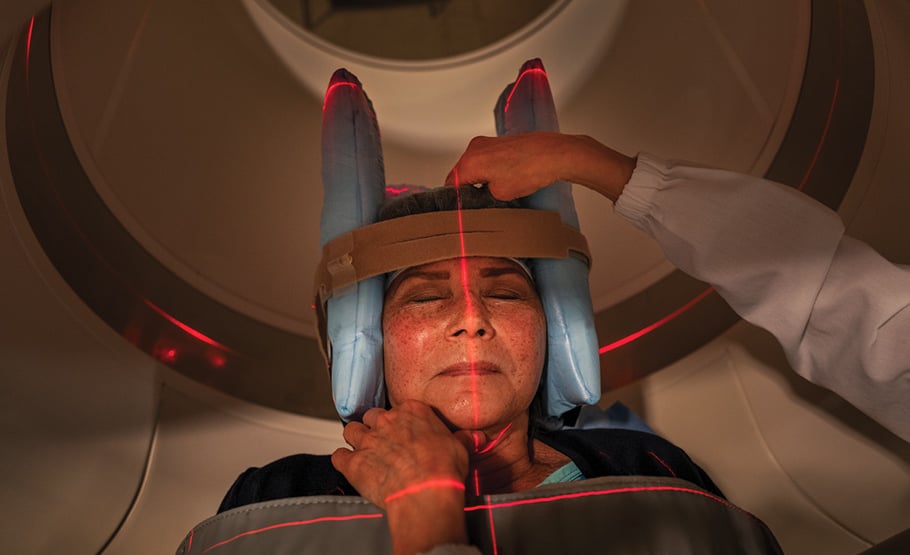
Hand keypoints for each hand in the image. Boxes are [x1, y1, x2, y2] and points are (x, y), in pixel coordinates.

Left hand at [331, 400, 470, 507]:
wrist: (425, 490)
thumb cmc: (443, 468)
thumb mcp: (460, 448)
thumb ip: (463, 439)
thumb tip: (475, 437)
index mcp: (412, 411)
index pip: (400, 409)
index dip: (400, 421)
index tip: (405, 431)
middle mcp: (386, 421)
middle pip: (372, 416)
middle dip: (375, 427)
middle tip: (383, 441)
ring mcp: (367, 441)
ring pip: (351, 430)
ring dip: (355, 439)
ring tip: (363, 450)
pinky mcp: (353, 463)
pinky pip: (338, 456)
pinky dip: (342, 460)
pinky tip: (348, 465)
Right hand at [445, 132, 568, 199]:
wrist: (553, 154)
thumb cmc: (530, 170)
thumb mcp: (499, 194)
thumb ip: (481, 196)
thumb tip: (479, 197)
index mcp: (469, 161)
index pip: (451, 184)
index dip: (456, 199)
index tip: (461, 208)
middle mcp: (475, 148)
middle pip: (461, 173)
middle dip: (467, 189)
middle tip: (477, 204)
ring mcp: (487, 143)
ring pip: (474, 166)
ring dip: (479, 179)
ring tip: (494, 193)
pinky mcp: (499, 142)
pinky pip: (486, 159)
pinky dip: (489, 170)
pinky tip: (503, 181)